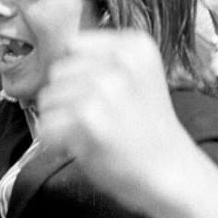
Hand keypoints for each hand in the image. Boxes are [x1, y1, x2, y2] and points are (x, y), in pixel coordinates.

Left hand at [37, 30, 196, 214]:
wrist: (171, 171)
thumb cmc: (148, 129)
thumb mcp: (137, 77)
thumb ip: (101, 61)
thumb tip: (52, 62)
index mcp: (135, 45)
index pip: (73, 46)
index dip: (77, 74)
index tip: (97, 95)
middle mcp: (120, 60)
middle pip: (57, 71)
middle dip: (66, 98)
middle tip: (94, 119)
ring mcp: (104, 88)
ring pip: (47, 99)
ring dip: (60, 121)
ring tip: (92, 133)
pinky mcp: (89, 118)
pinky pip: (46, 127)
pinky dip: (56, 143)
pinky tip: (85, 146)